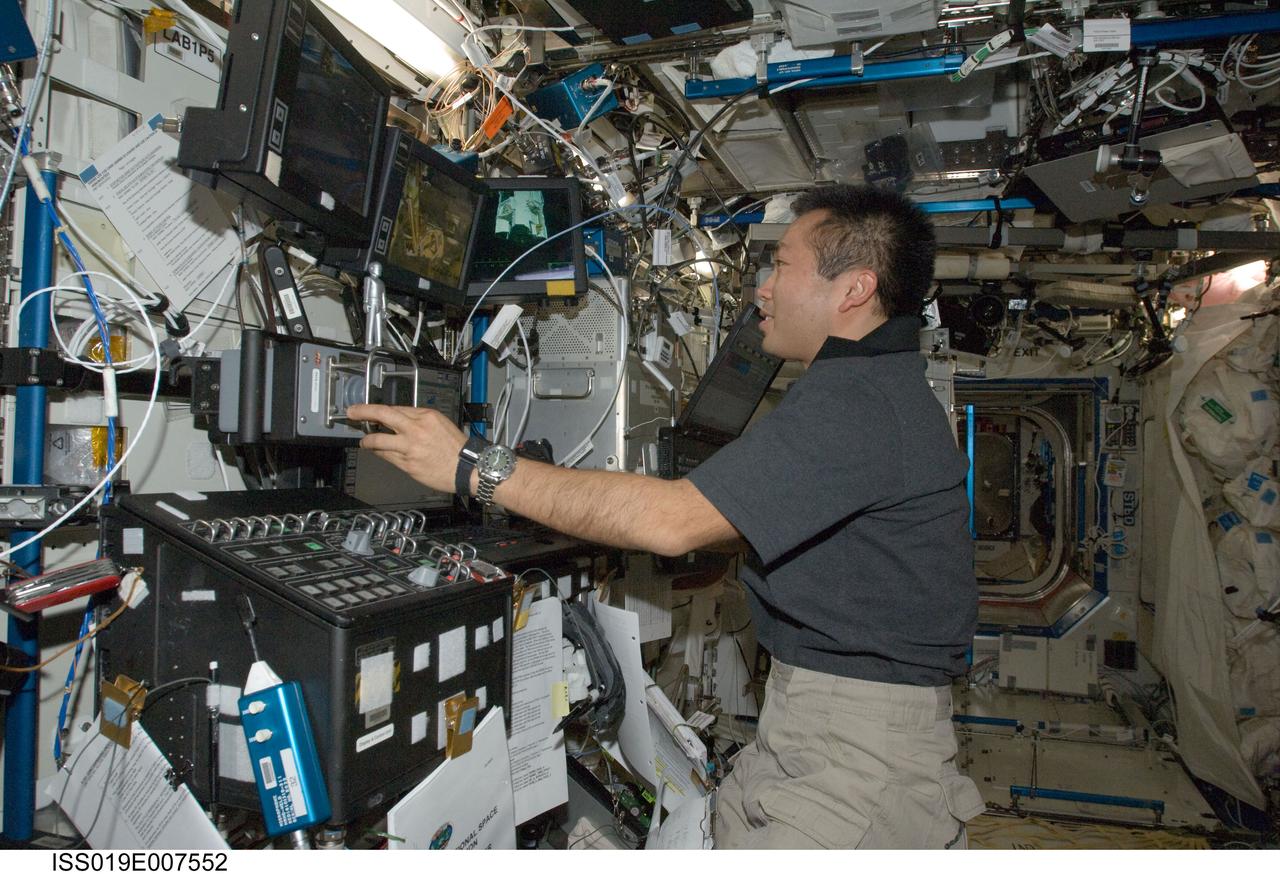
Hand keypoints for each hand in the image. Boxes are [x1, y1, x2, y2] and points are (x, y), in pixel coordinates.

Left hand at [346, 404, 466, 493]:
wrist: (467, 468)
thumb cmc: (456, 447)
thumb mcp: (440, 423)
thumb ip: (418, 419)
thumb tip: (397, 419)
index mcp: (426, 416)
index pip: (396, 409)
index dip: (379, 410)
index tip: (368, 410)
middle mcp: (416, 430)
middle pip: (384, 415)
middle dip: (364, 412)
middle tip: (352, 412)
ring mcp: (410, 448)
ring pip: (379, 440)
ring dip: (368, 440)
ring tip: (364, 441)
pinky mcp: (408, 464)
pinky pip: (387, 457)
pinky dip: (380, 453)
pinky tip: (379, 452)